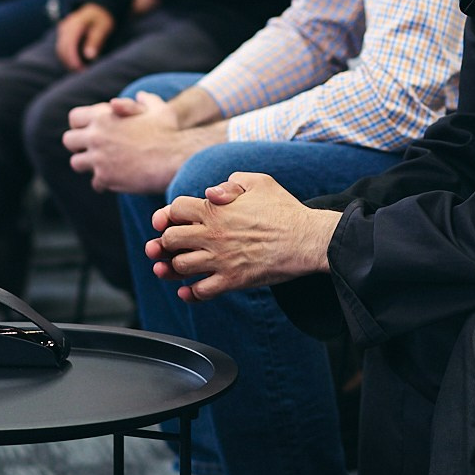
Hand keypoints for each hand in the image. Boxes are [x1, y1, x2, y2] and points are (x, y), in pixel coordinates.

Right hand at [55, 3, 116, 70]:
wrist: (97, 9)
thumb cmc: (102, 18)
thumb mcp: (103, 27)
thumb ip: (96, 40)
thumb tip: (89, 56)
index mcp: (76, 24)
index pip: (69, 44)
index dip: (73, 59)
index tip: (81, 70)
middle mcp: (66, 26)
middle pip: (62, 48)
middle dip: (70, 63)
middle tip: (82, 72)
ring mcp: (63, 29)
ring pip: (60, 49)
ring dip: (67, 61)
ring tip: (80, 70)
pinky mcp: (63, 34)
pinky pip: (61, 47)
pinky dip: (67, 56)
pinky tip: (76, 64)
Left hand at [63, 96, 225, 193]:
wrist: (174, 158)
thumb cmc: (169, 132)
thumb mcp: (159, 109)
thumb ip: (147, 101)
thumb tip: (141, 95)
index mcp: (103, 116)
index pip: (74, 118)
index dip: (81, 124)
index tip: (89, 130)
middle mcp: (96, 136)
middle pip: (69, 140)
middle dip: (79, 145)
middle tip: (91, 149)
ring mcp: (98, 158)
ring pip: (77, 163)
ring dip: (88, 164)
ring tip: (101, 166)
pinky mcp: (104, 177)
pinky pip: (94, 182)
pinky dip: (103, 181)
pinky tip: (114, 179)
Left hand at [145, 172, 341, 299]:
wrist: (307, 239)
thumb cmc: (285, 209)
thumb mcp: (260, 182)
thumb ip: (231, 182)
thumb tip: (211, 192)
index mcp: (215, 209)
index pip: (174, 210)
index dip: (170, 214)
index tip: (174, 221)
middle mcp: (212, 235)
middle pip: (169, 239)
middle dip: (166, 242)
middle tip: (172, 245)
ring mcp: (221, 259)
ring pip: (179, 267)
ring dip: (176, 267)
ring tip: (181, 265)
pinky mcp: (232, 280)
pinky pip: (200, 292)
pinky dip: (190, 293)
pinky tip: (189, 289)